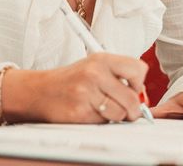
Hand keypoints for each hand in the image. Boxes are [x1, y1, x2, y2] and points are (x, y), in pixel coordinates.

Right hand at [3, 53, 148, 123]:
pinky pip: (103, 122)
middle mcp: (94, 73)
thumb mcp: (94, 67)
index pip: (137, 69)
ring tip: (105, 109)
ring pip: (120, 113)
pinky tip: (90, 112)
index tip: (134, 89)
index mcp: (101, 59)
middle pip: (132, 97)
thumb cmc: (71, 80)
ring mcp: (86, 93)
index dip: (139, 83)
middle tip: (127, 109)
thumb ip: (118, 75)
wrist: (40, 91)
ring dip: (116, 116)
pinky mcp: (79, 112)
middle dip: (133, 109)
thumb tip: (142, 95)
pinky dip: (101, 122)